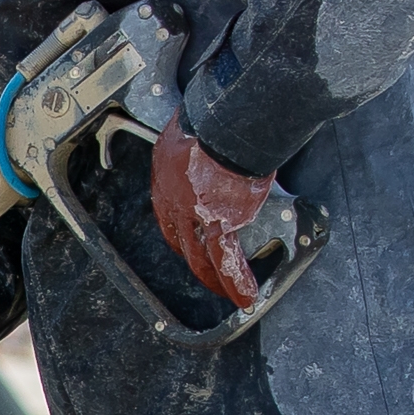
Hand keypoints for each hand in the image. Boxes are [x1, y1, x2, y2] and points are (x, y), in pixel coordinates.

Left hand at [151, 118, 275, 309]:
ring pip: (202, 257)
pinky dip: (237, 280)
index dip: (181, 232)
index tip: (189, 240)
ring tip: (229, 294)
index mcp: (166, 178)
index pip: (170, 215)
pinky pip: (227, 259)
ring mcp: (195, 216)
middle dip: (195, 260)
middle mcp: (174, 202)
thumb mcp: (189, 132)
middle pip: (182, 241)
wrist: (222, 122)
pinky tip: (247, 296)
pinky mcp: (220, 222)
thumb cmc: (211, 118)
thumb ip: (196, 147)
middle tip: (206, 274)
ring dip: (215, 278)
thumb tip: (210, 142)